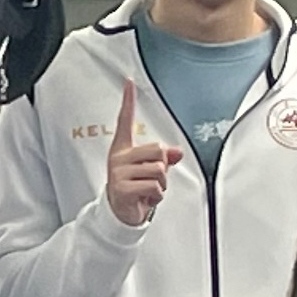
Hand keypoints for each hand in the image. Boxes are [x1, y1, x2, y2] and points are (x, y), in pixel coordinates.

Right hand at [103, 85, 178, 228]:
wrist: (120, 214)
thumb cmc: (134, 190)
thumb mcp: (151, 172)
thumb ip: (165, 159)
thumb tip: (177, 152)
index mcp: (124, 150)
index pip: (125, 121)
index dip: (128, 101)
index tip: (129, 82)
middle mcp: (119, 158)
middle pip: (157, 150)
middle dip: (162, 168)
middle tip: (152, 179)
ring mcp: (119, 173)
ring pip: (158, 170)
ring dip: (161, 184)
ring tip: (148, 191)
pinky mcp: (122, 188)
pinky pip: (154, 186)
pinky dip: (156, 196)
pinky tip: (145, 199)